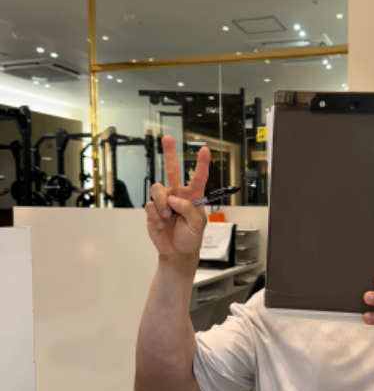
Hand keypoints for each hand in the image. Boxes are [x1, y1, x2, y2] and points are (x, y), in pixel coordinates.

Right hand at [145, 136, 210, 261]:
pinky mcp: (153, 210)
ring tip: (166, 217)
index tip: (204, 150)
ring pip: (158, 189)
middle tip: (167, 138)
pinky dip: (155, 216)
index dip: (201, 164)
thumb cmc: (191, 238)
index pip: (199, 178)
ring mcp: (164, 201)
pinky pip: (150, 205)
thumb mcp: (198, 225)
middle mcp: (178, 195)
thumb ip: (189, 210)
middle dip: (170, 153)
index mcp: (193, 197)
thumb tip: (174, 199)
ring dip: (162, 204)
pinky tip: (161, 224)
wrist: (176, 252)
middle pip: (172, 170)